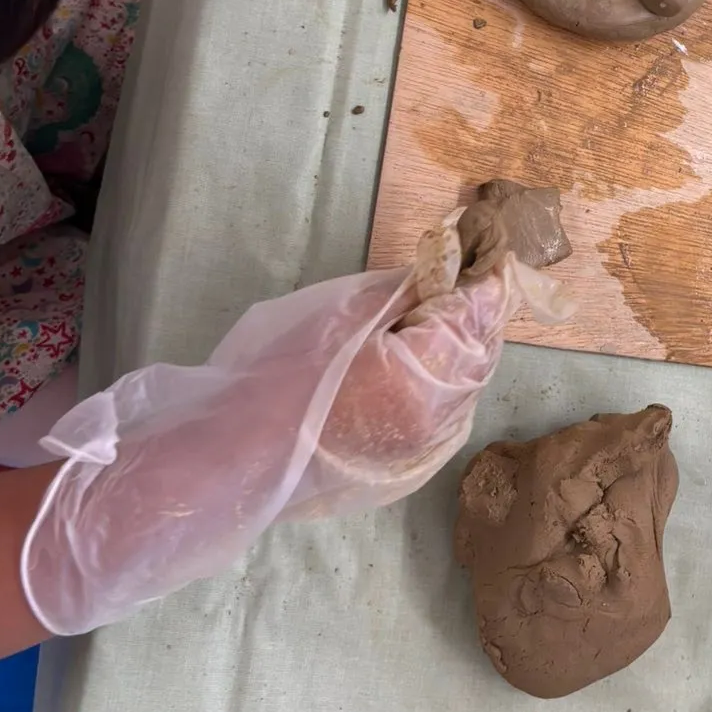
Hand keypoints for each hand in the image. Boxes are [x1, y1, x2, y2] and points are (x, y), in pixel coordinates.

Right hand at [20, 222, 570, 634]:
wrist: (229, 463)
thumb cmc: (275, 377)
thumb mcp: (341, 312)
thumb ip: (403, 293)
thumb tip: (442, 275)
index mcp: (430, 377)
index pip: (479, 310)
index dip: (481, 272)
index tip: (478, 240)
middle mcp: (445, 421)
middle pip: (479, 348)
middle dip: (471, 309)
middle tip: (451, 269)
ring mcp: (429, 453)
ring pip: (465, 384)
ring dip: (456, 345)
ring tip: (428, 311)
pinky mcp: (408, 472)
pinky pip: (443, 414)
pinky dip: (439, 381)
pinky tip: (410, 362)